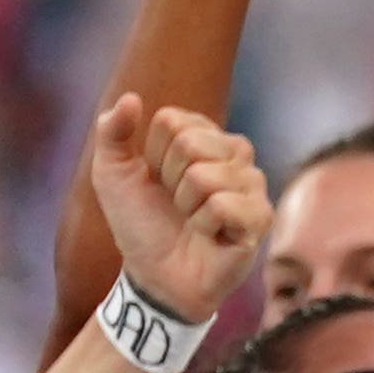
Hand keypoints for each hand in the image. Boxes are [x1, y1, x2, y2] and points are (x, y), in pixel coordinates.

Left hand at [89, 97, 273, 324]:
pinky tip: (210, 235)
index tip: (156, 180)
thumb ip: (113, 131)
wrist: (156, 275)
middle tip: (176, 204)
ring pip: (206, 175)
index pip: (173, 120)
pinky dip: (204, 224)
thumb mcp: (112, 173)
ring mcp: (252, 185)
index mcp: (203, 136)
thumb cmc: (140, 224)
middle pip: (192, 143)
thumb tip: (130, 97)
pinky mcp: (261, 216)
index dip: (153, 154)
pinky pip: (224, 205)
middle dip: (170, 179)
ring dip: (185, 205)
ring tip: (192, 220)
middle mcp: (234, 155)